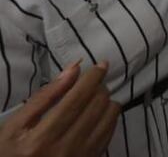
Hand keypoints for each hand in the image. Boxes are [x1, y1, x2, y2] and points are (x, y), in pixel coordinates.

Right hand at [0, 61, 119, 156]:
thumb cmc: (11, 150)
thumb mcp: (16, 125)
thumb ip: (44, 96)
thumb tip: (73, 69)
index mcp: (42, 138)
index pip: (76, 100)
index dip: (91, 79)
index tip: (100, 65)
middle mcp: (65, 149)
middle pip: (96, 107)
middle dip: (99, 87)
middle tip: (92, 82)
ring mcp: (81, 156)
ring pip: (109, 117)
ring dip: (106, 101)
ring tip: (94, 97)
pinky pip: (110, 132)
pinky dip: (109, 116)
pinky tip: (98, 112)